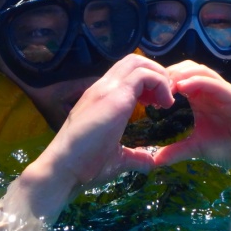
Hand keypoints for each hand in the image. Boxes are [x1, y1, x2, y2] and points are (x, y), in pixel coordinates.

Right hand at [0, 54, 174, 230]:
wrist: (64, 169)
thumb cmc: (84, 166)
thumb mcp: (116, 159)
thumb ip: (134, 157)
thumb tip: (150, 162)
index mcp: (101, 98)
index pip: (126, 73)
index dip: (148, 83)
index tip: (158, 104)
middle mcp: (102, 87)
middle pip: (133, 60)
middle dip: (156, 73)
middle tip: (165, 98)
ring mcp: (106, 88)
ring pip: (138, 62)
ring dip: (159, 76)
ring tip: (166, 100)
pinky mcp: (114, 95)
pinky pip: (144, 75)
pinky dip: (160, 83)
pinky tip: (164, 104)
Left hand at [153, 61, 230, 201]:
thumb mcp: (196, 148)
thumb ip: (176, 150)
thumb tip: (154, 160)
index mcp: (202, 97)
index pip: (179, 78)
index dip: (161, 81)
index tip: (145, 92)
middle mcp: (213, 90)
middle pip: (187, 68)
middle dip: (168, 73)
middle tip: (151, 85)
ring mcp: (225, 91)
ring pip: (201, 71)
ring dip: (181, 74)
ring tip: (164, 84)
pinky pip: (216, 84)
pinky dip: (199, 82)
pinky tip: (183, 87)